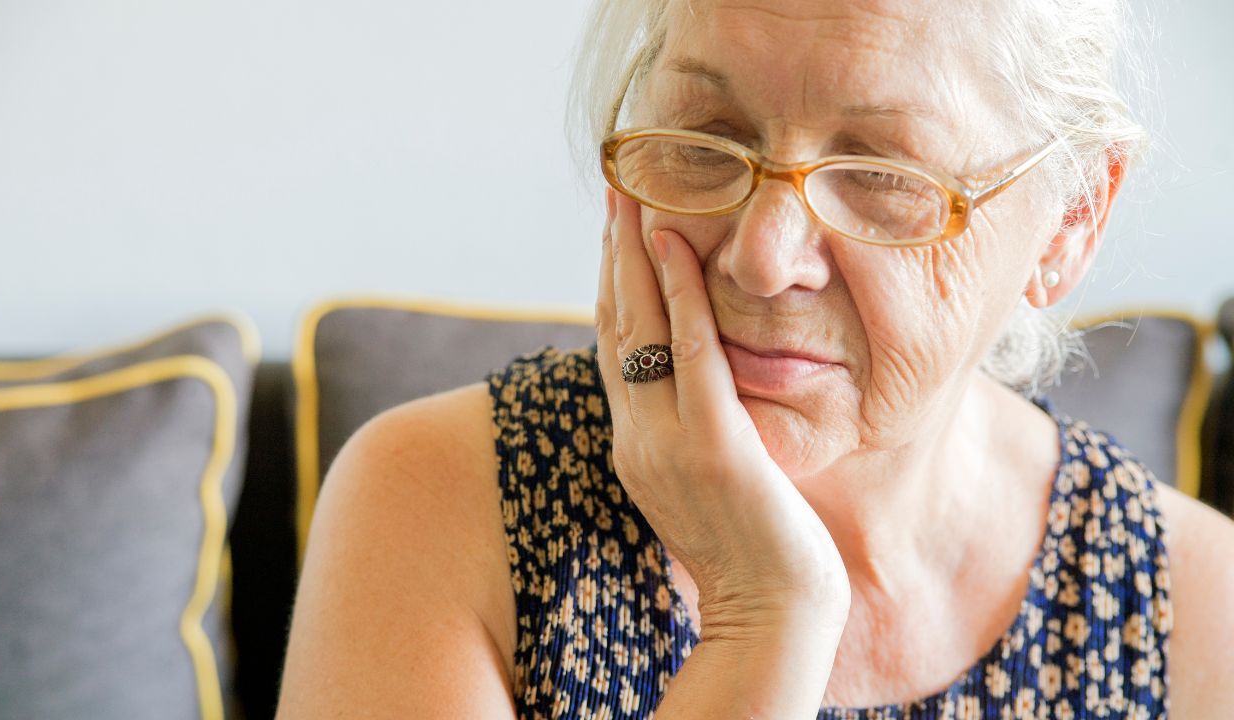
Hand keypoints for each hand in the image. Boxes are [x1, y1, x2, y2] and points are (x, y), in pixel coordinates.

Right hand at [594, 189, 851, 638]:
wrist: (774, 613)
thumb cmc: (755, 552)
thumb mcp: (708, 484)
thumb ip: (693, 432)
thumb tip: (702, 389)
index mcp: (633, 446)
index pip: (613, 348)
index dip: (610, 284)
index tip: (615, 231)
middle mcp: (635, 438)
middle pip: (613, 325)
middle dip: (611, 254)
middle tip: (615, 189)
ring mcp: (666, 442)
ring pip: (638, 328)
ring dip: (633, 255)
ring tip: (633, 194)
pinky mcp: (711, 445)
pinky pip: (691, 353)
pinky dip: (679, 294)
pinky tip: (675, 244)